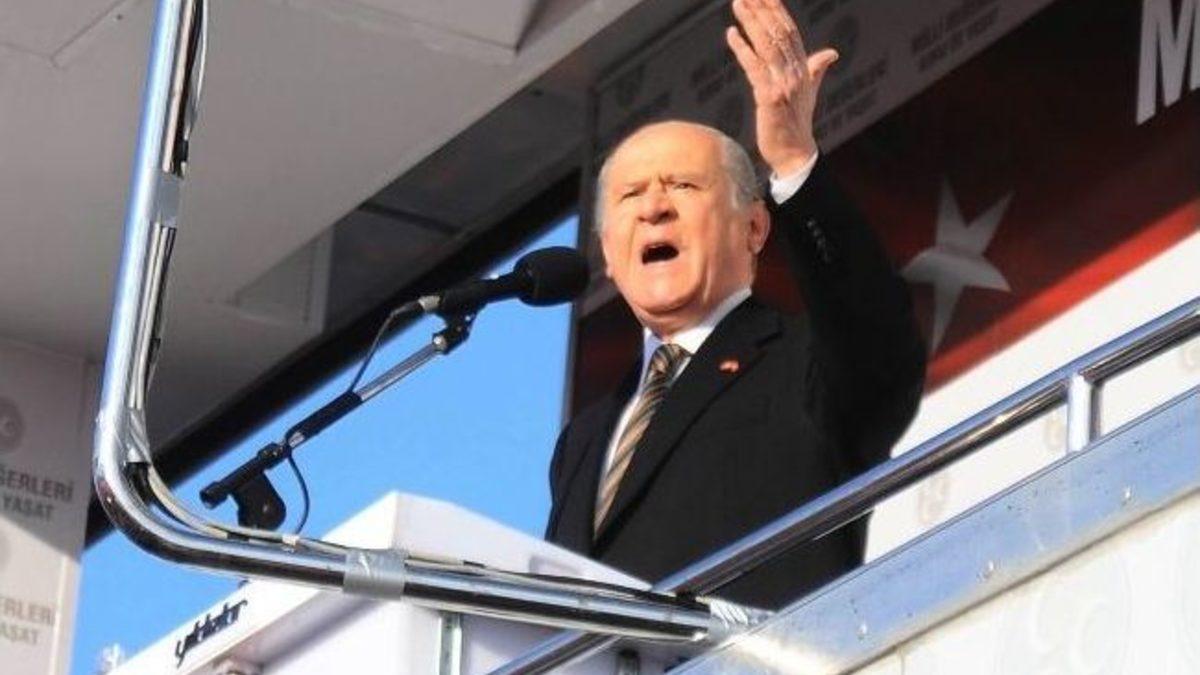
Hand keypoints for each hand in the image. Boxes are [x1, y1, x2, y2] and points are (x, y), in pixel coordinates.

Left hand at [726, 0, 837, 175]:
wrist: (794, 154)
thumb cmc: (797, 124)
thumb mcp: (808, 93)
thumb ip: (816, 69)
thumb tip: (831, 53)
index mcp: (804, 69)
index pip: (790, 32)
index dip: (778, 11)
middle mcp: (796, 73)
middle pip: (778, 34)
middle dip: (762, 11)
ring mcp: (783, 85)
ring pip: (766, 46)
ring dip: (751, 23)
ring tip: (738, 4)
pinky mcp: (769, 98)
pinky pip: (754, 68)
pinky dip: (742, 49)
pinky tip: (732, 34)